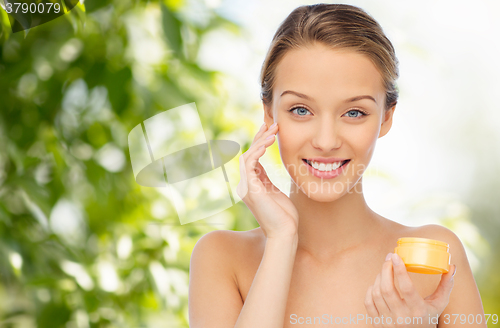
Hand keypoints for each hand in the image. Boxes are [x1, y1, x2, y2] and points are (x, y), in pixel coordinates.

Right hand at [236, 122, 298, 238]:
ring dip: (260, 142)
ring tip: (273, 131)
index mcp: (252, 185)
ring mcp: (246, 187)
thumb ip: (268, 181)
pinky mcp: (250, 189)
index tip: (271, 130)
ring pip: (248, 156)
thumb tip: (266, 169)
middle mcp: (246, 185)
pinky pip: (249, 164)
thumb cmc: (285, 216)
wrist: (285, 232)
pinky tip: (267, 143)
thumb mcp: (276, 193)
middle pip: (249, 154)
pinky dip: (257, 152)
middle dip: (260, 138)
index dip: (260, 143)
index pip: (253, 158)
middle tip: (273, 125)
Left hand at [364, 252, 455, 327]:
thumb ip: (445, 286)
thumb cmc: (427, 319)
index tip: (395, 255)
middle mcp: (402, 317)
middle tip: (389, 258)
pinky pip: (368, 302)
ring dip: (379, 277)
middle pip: (387, 288)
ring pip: (377, 293)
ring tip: (385, 269)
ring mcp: (388, 321)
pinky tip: (377, 283)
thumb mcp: (438, 305)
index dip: (399, 269)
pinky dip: (371, 289)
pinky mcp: (377, 323)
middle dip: (386, 269)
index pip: (407, 287)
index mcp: (418, 311)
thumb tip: (452, 267)